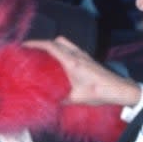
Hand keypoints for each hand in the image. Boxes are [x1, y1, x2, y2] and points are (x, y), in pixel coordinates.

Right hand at [25, 36, 141, 106]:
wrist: (118, 89)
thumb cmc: (98, 92)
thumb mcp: (76, 98)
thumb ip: (60, 98)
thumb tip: (47, 100)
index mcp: (71, 61)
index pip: (51, 46)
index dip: (36, 43)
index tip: (24, 45)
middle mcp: (77, 54)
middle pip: (57, 41)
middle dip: (43, 43)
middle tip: (32, 51)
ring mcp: (83, 55)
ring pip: (65, 43)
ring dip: (53, 45)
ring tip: (44, 55)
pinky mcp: (87, 58)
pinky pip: (71, 48)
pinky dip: (61, 50)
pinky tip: (58, 62)